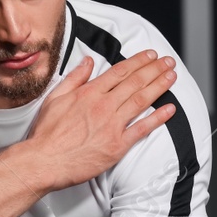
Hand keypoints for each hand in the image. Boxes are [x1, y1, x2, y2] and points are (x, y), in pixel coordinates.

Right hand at [17, 51, 177, 190]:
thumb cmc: (47, 133)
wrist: (44, 161)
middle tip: (168, 61)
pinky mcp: (117, 145)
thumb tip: (88, 61)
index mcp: (89, 93)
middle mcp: (103, 106)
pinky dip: (158, 118)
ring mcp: (112, 125)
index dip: (138, 61)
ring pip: (141, 100)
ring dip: (159, 86)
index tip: (150, 55)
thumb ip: (75, 78)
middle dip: (154, 69)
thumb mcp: (55, 98)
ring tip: (172, 76)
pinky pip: (142, 129)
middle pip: (135, 82)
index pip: (119, 72)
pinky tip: (170, 109)